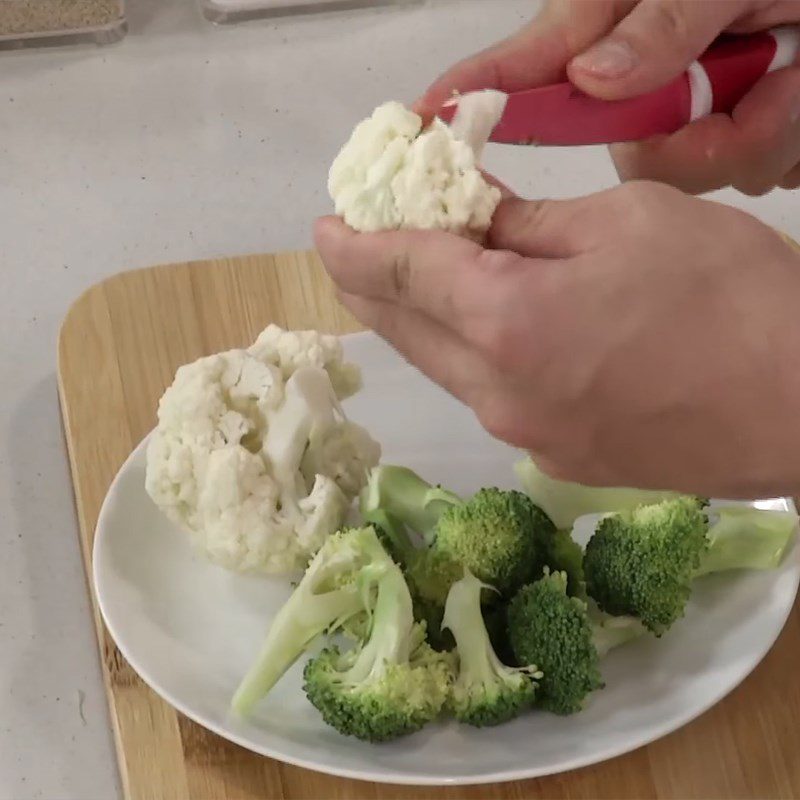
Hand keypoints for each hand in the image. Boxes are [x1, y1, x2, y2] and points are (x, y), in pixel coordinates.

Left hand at [315, 182, 799, 498]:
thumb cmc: (725, 295)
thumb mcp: (621, 223)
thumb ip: (521, 221)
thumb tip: (463, 207)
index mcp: (505, 323)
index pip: (400, 273)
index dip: (355, 245)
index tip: (327, 228)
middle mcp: (496, 393)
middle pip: (404, 329)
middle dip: (371, 282)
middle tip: (355, 245)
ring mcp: (522, 436)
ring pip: (441, 366)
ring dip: (416, 319)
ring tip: (409, 277)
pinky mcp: (553, 458)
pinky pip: (486, 395)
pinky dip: (466, 353)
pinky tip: (478, 327)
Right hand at [415, 0, 799, 195]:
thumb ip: (659, 20)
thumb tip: (591, 80)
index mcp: (609, 24)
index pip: (520, 67)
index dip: (467, 97)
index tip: (419, 123)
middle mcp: (628, 75)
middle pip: (613, 146)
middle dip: (688, 136)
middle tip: (756, 81)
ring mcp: (670, 111)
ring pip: (678, 168)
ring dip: (749, 129)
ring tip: (791, 76)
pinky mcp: (709, 137)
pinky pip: (728, 171)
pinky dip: (773, 138)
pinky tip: (792, 96)